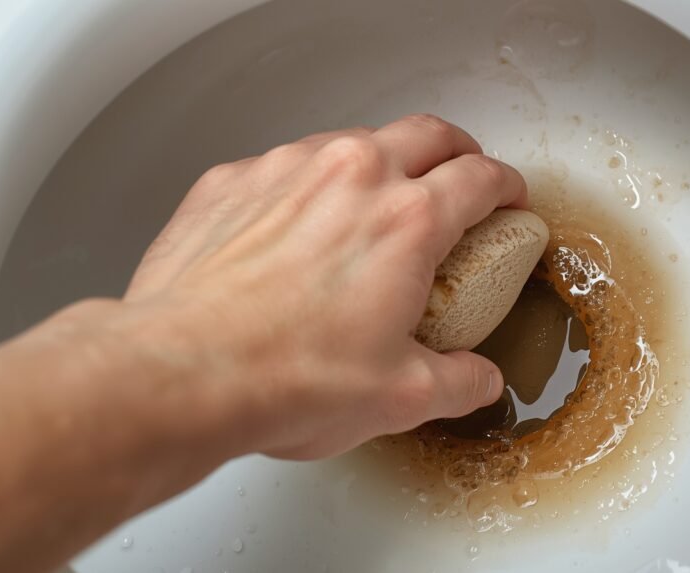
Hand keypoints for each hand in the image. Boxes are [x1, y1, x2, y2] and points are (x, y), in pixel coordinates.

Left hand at [124, 114, 527, 459]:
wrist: (182, 373)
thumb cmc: (286, 379)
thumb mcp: (401, 397)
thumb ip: (458, 382)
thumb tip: (477, 379)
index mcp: (407, 221)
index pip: (480, 178)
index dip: (505, 186)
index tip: (506, 199)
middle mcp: (351, 176)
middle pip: (427, 134)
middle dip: (457, 150)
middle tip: (461, 177)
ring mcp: (286, 170)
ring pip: (354, 141)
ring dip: (380, 162)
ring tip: (376, 203)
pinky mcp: (232, 181)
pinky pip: (285, 165)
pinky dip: (308, 185)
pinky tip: (298, 227)